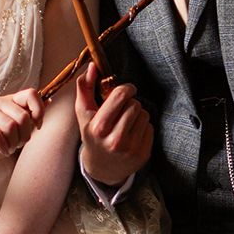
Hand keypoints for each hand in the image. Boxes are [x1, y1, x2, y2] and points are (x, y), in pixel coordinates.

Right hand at [0, 88, 43, 156]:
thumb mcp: (8, 118)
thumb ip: (27, 112)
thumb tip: (49, 101)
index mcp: (9, 100)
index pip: (31, 94)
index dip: (39, 110)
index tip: (37, 125)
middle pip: (23, 116)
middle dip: (25, 135)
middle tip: (20, 143)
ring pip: (10, 126)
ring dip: (14, 143)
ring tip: (10, 148)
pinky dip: (3, 147)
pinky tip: (1, 150)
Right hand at [75, 61, 152, 185]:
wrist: (102, 168)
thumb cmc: (92, 135)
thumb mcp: (83, 114)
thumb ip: (84, 88)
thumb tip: (92, 66)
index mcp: (98, 127)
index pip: (121, 95)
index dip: (126, 88)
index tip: (126, 90)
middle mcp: (115, 140)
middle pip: (135, 104)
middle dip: (130, 103)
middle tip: (122, 111)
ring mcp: (130, 149)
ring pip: (144, 114)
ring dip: (137, 114)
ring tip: (126, 123)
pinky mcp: (143, 154)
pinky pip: (150, 127)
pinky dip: (143, 127)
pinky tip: (132, 134)